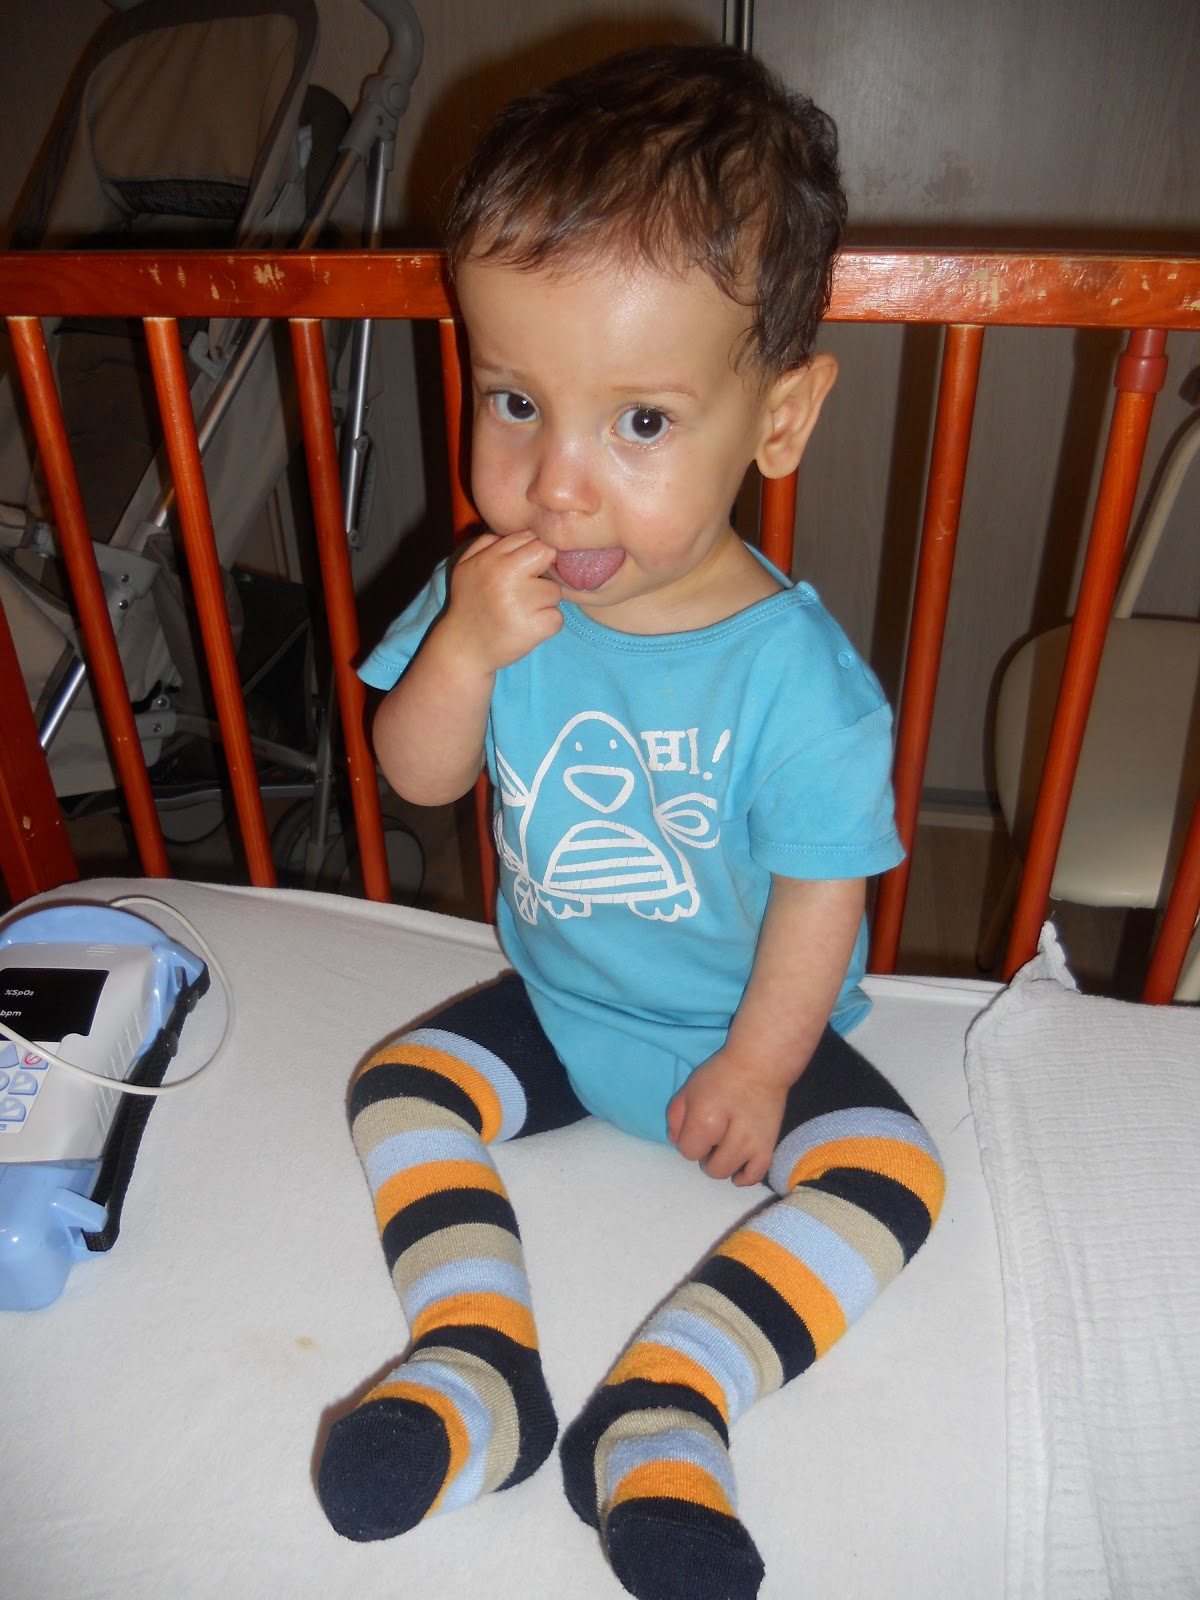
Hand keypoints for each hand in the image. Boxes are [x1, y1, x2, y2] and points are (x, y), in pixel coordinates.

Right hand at [443, 531, 562, 671]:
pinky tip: (527, 627)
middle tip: (528, 587)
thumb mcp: (465, 566)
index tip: (528, 567)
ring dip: (543, 602)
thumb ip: (485, 542)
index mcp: (492, 559)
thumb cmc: (468, 604)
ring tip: (522, 611)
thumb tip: (518, 532)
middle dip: (542, 570)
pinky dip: (546, 624)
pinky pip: (557, 617)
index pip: (530, 537)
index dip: (533, 552)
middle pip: (547, 555)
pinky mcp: (534, 628)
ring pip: (554, 591)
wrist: (462, 648)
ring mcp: (521, 604)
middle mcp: (506, 578)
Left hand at [667, 1050, 790, 1187]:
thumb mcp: (689, 1088)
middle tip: (712, 1135)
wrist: (761, 1064)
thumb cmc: (721, 1074)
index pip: (688, 1152)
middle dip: (706, 1154)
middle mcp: (730, 1137)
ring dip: (723, 1162)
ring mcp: (752, 1145)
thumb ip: (675, 1117)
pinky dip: (744, 1176)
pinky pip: (755, 1176)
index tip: (696, 1127)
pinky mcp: (769, 1147)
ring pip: (728, 1173)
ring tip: (726, 1143)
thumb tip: (676, 1141)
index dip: (689, 1141)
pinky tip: (738, 1166)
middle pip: (709, 1168)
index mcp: (706, 1120)